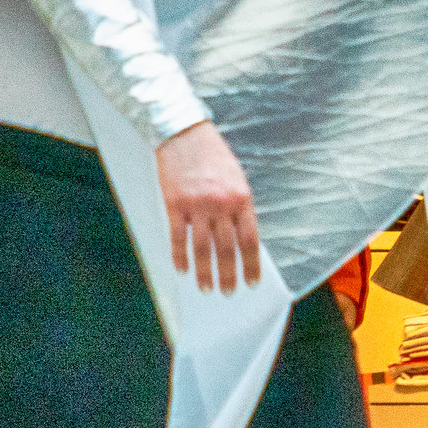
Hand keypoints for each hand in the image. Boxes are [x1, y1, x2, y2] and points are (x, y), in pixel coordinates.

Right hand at [157, 122, 260, 291]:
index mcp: (242, 199)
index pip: (250, 240)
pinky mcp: (175, 205)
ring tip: (207, 289)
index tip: (252, 282)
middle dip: (229, 274)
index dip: (251, 264)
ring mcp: (197, 205)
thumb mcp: (237, 180)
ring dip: (206, 272)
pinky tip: (183, 270)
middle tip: (229, 293)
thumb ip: (240, 208)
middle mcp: (222, 205)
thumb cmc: (214, 157)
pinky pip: (178, 238)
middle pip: (227, 249)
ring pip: (203, 248)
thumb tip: (243, 239)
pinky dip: (180, 257)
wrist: (185, 135)